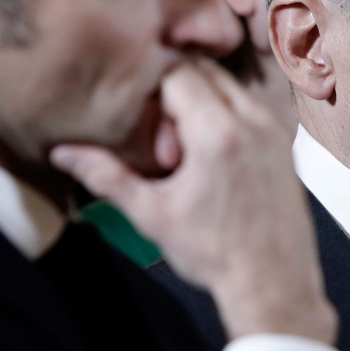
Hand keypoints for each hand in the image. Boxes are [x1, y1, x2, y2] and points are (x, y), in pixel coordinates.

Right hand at [50, 60, 335, 343]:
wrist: (273, 281)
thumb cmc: (216, 254)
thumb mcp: (152, 214)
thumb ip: (107, 175)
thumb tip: (63, 152)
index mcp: (218, 133)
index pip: (178, 71)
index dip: (151, 88)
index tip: (143, 120)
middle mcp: (253, 121)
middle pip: (206, 69)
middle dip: (176, 88)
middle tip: (163, 137)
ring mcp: (275, 128)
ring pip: (230, 83)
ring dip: (203, 99)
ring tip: (187, 149)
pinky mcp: (285, 140)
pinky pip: (251, 104)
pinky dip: (227, 113)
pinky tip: (212, 155)